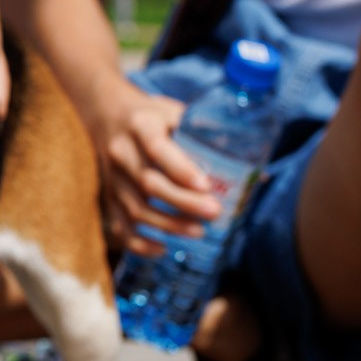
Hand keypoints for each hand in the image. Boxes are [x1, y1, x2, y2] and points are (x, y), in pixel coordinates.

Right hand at [84, 76, 218, 257]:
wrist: (103, 112)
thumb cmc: (150, 114)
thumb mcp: (172, 111)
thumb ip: (204, 136)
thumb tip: (257, 173)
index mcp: (140, 125)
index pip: (157, 147)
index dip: (181, 169)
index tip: (206, 185)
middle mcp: (121, 152)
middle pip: (149, 183)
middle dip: (183, 202)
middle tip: (214, 213)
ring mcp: (111, 177)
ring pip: (135, 208)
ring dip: (168, 224)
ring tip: (199, 231)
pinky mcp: (106, 195)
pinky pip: (119, 225)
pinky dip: (138, 242)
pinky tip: (162, 250)